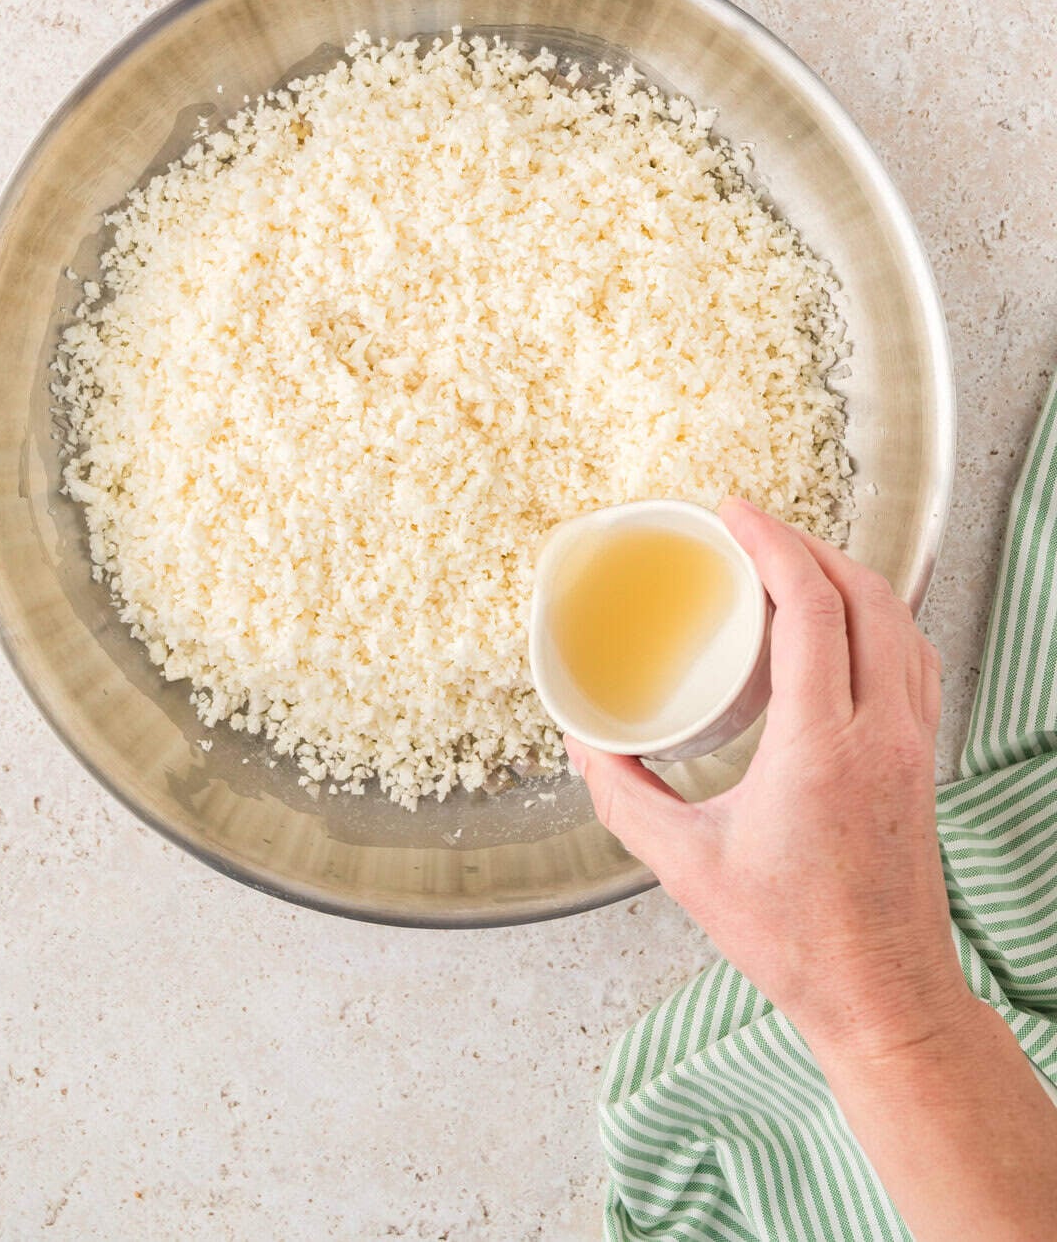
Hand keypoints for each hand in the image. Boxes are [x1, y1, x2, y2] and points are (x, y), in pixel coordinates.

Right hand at [567, 498, 970, 1058]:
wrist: (883, 995)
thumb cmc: (793, 939)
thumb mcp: (686, 867)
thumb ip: (624, 797)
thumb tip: (583, 742)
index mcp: (824, 746)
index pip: (813, 606)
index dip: (774, 543)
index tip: (732, 513)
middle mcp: (883, 731)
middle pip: (864, 594)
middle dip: (806, 544)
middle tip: (750, 530)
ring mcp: (915, 743)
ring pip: (899, 619)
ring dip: (846, 574)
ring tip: (790, 563)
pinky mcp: (925, 758)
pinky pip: (913, 655)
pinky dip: (877, 615)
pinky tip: (840, 625)